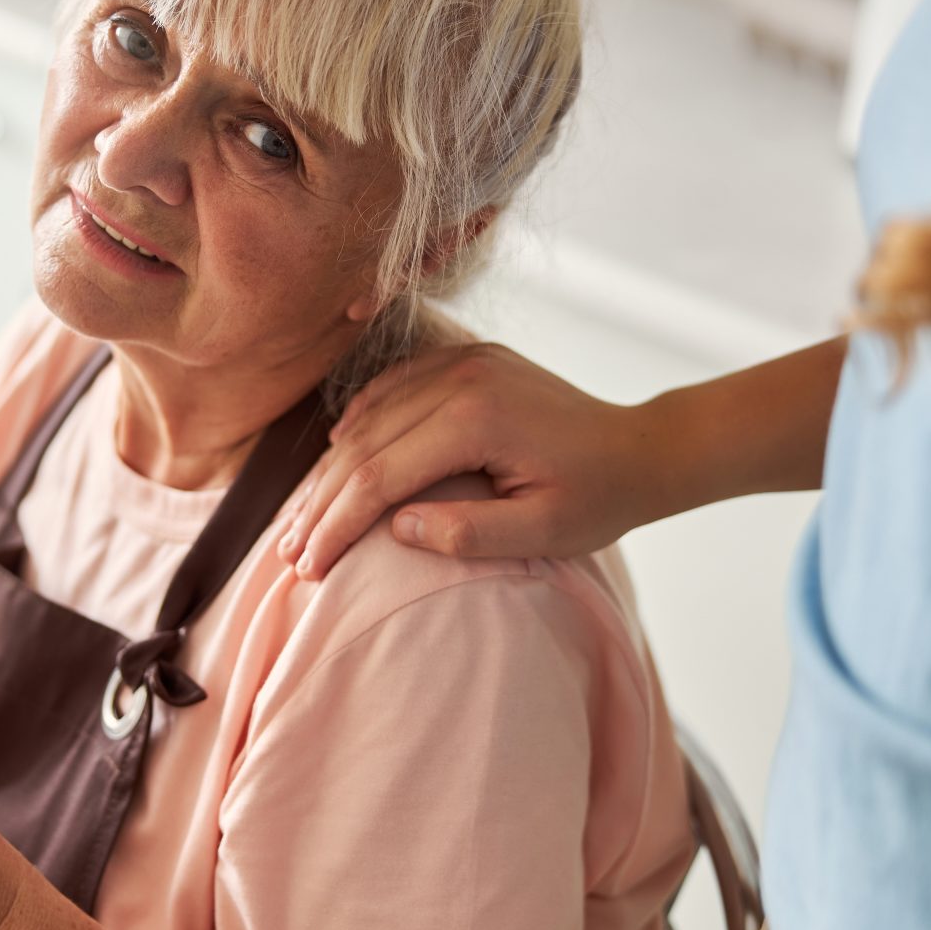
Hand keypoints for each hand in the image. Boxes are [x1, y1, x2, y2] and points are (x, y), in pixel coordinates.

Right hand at [278, 344, 679, 577]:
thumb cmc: (597, 498)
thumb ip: (468, 533)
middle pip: (363, 443)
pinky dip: (358, 424)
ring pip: (370, 414)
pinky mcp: (466, 361)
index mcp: (477, 417)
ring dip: (331, 469)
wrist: (640, 448)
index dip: (338, 524)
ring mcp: (462, 362)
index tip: (311, 568)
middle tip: (290, 553)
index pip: (380, 475)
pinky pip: (392, 389)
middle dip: (322, 503)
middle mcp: (462, 377)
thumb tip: (396, 529)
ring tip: (303, 519)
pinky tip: (336, 458)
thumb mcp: (543, 532)